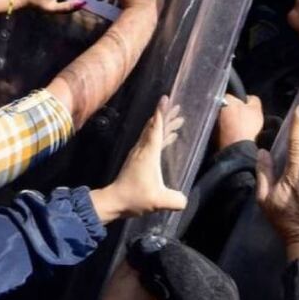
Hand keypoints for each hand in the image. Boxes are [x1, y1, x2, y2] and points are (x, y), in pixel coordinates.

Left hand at [91, 96, 187, 222]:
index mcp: (148, 153)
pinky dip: (160, 135)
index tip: (166, 98)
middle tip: (178, 106)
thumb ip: (175, 200)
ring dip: (164, 125)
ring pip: (152, 133)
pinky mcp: (137, 160)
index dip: (161, 113)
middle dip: (166, 115)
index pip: (156, 128)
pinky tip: (169, 138)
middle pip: (154, 126)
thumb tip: (184, 200)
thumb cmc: (135, 197)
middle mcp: (142, 149)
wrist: (114, 200)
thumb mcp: (158, 200)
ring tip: (177, 119)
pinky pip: (150, 141)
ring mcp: (138, 154)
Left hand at [215, 94, 262, 149]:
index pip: (233, 95)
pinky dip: (229, 130)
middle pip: (228, 107)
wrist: (237, 146)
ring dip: (232, 121)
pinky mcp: (214, 133)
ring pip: (225, 118)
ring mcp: (214, 121)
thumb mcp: (256, 108)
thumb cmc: (246, 125)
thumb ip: (253, 99)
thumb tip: (249, 98)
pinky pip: (224, 128)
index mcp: (225, 99)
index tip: (247, 107)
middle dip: (236, 111)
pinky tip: (237, 134)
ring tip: (242, 128)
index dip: (242, 100)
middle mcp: (216, 108)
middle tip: (245, 118)